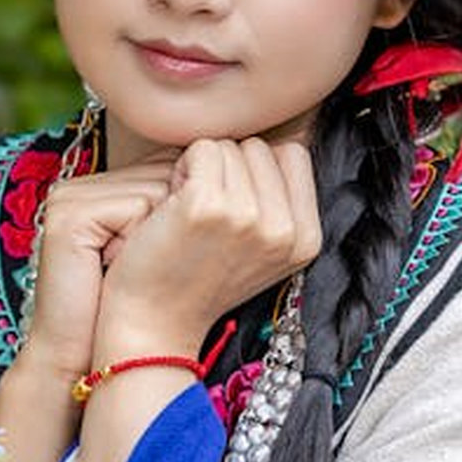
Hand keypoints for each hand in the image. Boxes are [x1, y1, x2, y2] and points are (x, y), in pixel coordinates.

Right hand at [19, 156, 176, 382]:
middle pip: (167, 168)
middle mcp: (83, 185)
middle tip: (161, 261)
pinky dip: (145, 239)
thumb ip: (185, 206)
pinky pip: (138, 207)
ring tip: (142, 267)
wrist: (87, 356)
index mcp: (101, 187)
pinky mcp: (71, 216)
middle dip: (182, 218)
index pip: (171, 161)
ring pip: (159, 186)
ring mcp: (72, 197)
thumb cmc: (135, 308)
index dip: (192, 206)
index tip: (181, 251)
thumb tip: (247, 175)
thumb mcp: (162, 246)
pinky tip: (128, 266)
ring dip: (167, 232)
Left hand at [97, 138, 321, 355]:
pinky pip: (200, 148)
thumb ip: (280, 201)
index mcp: (307, 239)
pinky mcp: (207, 206)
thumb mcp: (261, 248)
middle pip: (260, 147)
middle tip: (205, 212)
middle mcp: (285, 229)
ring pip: (229, 145)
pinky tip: (172, 205)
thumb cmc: (198, 280)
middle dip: (228, 168)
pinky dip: (180, 168)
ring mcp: (248, 217)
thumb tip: (285, 137)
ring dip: (202, 168)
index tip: (232, 206)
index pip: (293, 155)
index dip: (256, 171)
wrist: (155, 324)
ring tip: (188, 211)